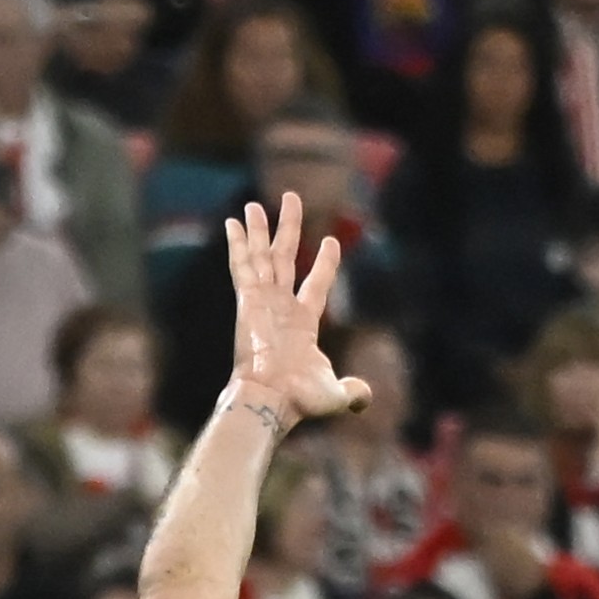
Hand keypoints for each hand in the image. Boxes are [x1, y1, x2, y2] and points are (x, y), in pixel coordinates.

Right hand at [223, 196, 373, 428]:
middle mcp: (281, 306)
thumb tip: (364, 397)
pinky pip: (243, 265)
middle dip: (287, 227)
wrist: (271, 399)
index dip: (326, 263)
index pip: (316, 283)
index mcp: (303, 322)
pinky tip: (234, 223)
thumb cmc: (300, 400)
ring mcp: (263, 301)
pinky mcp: (247, 300)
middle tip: (291, 198)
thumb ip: (351, 392)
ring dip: (259, 229)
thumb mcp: (334, 395)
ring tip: (254, 205)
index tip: (331, 240)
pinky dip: (238, 244)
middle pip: (285, 257)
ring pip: (262, 255)